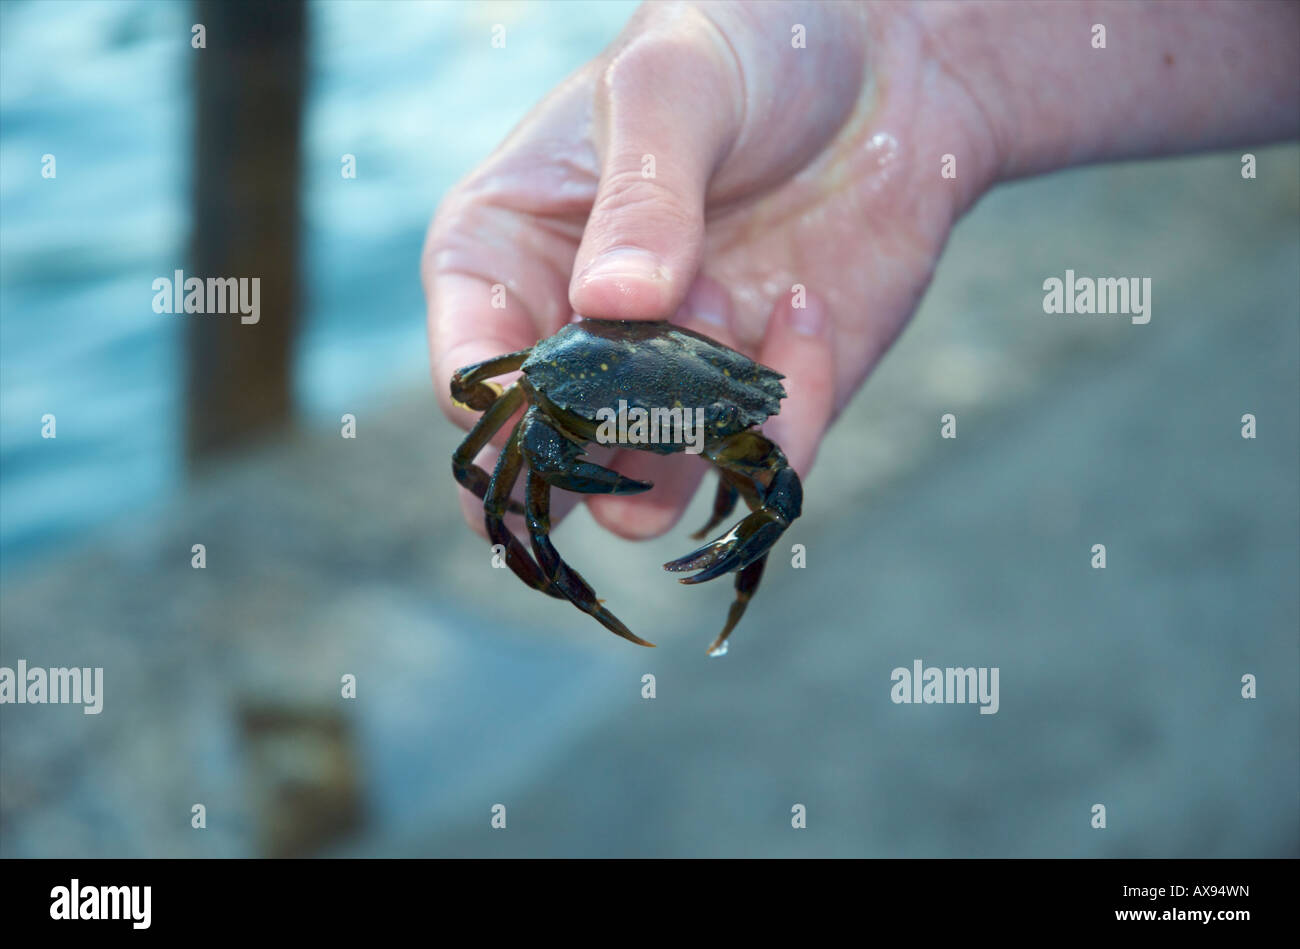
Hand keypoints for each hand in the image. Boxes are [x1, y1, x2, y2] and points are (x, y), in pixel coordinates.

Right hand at [423, 0, 996, 538]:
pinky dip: (785, 418)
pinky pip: (753, 473)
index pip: (466, 375)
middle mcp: (572, 343)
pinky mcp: (754, 410)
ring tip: (731, 299)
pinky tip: (806, 305)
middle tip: (655, 382)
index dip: (504, 406)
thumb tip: (610, 306)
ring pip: (639, 500)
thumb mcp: (675, 85)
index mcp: (502, 258)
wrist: (887, 66)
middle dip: (595, 449)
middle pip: (539, 469)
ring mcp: (664, 389)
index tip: (568, 379)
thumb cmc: (748, 46)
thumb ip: (640, 193)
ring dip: (690, 432)